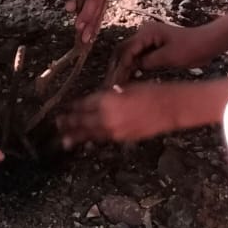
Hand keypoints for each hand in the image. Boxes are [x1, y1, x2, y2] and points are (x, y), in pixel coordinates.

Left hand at [48, 0, 109, 44]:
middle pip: (101, 4)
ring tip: (87, 36)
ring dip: (93, 19)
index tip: (79, 28)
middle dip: (92, 22)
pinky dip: (92, 11)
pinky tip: (87, 23)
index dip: (87, 15)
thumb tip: (72, 10)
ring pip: (101, 4)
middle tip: (85, 40)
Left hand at [57, 81, 179, 147]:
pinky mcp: (122, 138)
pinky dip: (92, 139)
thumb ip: (109, 95)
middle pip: (81, 121)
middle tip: (57, 124)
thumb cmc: (152, 92)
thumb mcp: (126, 87)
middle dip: (68, 123)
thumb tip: (97, 100)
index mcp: (107, 99)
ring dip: (75, 136)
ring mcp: (114, 130)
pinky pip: (102, 139)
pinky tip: (86, 141)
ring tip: (64, 139)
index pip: (83, 104)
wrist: (171, 107)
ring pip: (90, 133)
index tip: (64, 107)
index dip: (72, 106)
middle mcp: (108, 116)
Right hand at [112, 18, 207, 82]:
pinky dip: (131, 69)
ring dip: (122, 69)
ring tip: (115, 86)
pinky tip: (127, 81)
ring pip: (128, 55)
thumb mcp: (170, 57)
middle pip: (122, 51)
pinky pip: (137, 58)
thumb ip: (149, 61)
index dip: (120, 67)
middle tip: (109, 85)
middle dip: (116, 68)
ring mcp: (147, 40)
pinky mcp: (152, 47)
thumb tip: (133, 67)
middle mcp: (144, 33)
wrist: (207, 43)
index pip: (126, 50)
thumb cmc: (192, 48)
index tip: (115, 82)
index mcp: (147, 32)